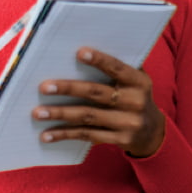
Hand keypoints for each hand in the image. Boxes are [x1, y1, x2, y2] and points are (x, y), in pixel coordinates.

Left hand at [32, 46, 164, 157]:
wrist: (153, 132)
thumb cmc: (135, 98)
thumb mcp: (136, 83)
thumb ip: (118, 71)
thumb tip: (83, 56)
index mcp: (140, 82)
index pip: (118, 69)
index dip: (100, 60)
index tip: (79, 53)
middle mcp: (136, 101)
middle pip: (98, 93)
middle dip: (69, 89)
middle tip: (44, 87)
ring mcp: (128, 122)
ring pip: (89, 116)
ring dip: (61, 114)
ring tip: (38, 112)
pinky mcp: (120, 139)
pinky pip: (88, 135)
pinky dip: (66, 134)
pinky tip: (47, 134)